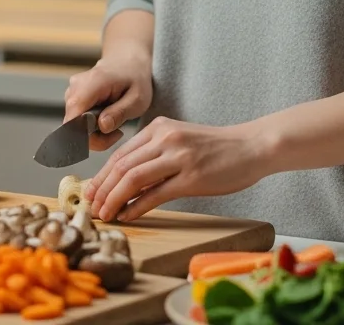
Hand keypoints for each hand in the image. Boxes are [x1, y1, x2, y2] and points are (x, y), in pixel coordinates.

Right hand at [63, 49, 152, 149]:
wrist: (127, 61)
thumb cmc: (135, 78)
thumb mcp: (138, 98)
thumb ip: (119, 113)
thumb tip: (102, 126)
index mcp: (92, 84)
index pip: (73, 118)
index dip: (86, 136)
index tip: (109, 136)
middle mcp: (75, 87)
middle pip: (73, 125)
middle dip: (95, 136)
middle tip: (117, 132)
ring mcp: (71, 92)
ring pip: (74, 125)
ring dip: (94, 132)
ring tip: (114, 121)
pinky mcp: (72, 98)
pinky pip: (76, 120)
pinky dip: (91, 125)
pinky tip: (106, 117)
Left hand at [85, 117, 275, 222]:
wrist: (252, 146)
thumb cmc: (217, 148)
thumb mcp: (180, 141)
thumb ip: (154, 154)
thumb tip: (126, 181)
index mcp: (159, 127)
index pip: (120, 154)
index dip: (101, 175)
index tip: (91, 192)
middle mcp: (165, 138)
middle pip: (121, 166)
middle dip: (102, 189)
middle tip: (91, 207)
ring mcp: (178, 157)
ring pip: (133, 179)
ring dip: (114, 199)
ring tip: (105, 214)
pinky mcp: (191, 177)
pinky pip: (155, 194)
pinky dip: (137, 207)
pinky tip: (128, 215)